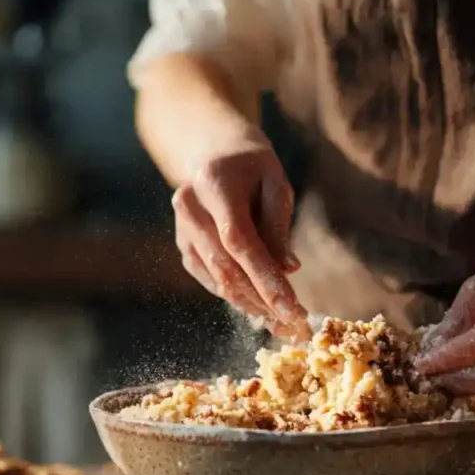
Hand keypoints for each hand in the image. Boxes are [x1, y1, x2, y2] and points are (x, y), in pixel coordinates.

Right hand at [172, 141, 307, 334]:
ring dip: (251, 304)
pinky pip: (210, 278)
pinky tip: (261, 306)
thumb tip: (288, 269)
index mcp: (214, 182)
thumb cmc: (253, 166)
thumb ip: (278, 225)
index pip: (239, 241)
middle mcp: (189, 206)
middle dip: (262, 299)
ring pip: (216, 278)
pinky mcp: (183, 246)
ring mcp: (181, 228)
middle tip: (293, 322)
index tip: (291, 308)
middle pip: (225, 266)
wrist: (214, 151)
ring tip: (282, 321)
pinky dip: (236, 295)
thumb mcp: (276, 183)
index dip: (264, 278)